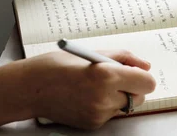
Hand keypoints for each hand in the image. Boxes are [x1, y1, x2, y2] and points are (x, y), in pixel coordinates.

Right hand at [22, 50, 155, 128]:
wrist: (29, 88)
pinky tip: (86, 96)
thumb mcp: (92, 53)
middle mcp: (105, 97)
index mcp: (106, 75)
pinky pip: (110, 114)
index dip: (143, 76)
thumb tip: (145, 66)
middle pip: (139, 97)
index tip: (134, 72)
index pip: (147, 83)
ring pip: (125, 106)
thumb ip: (123, 58)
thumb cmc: (57, 66)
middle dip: (132, 87)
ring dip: (118, 97)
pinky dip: (105, 105)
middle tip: (114, 78)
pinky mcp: (92, 124)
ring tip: (95, 86)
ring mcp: (98, 114)